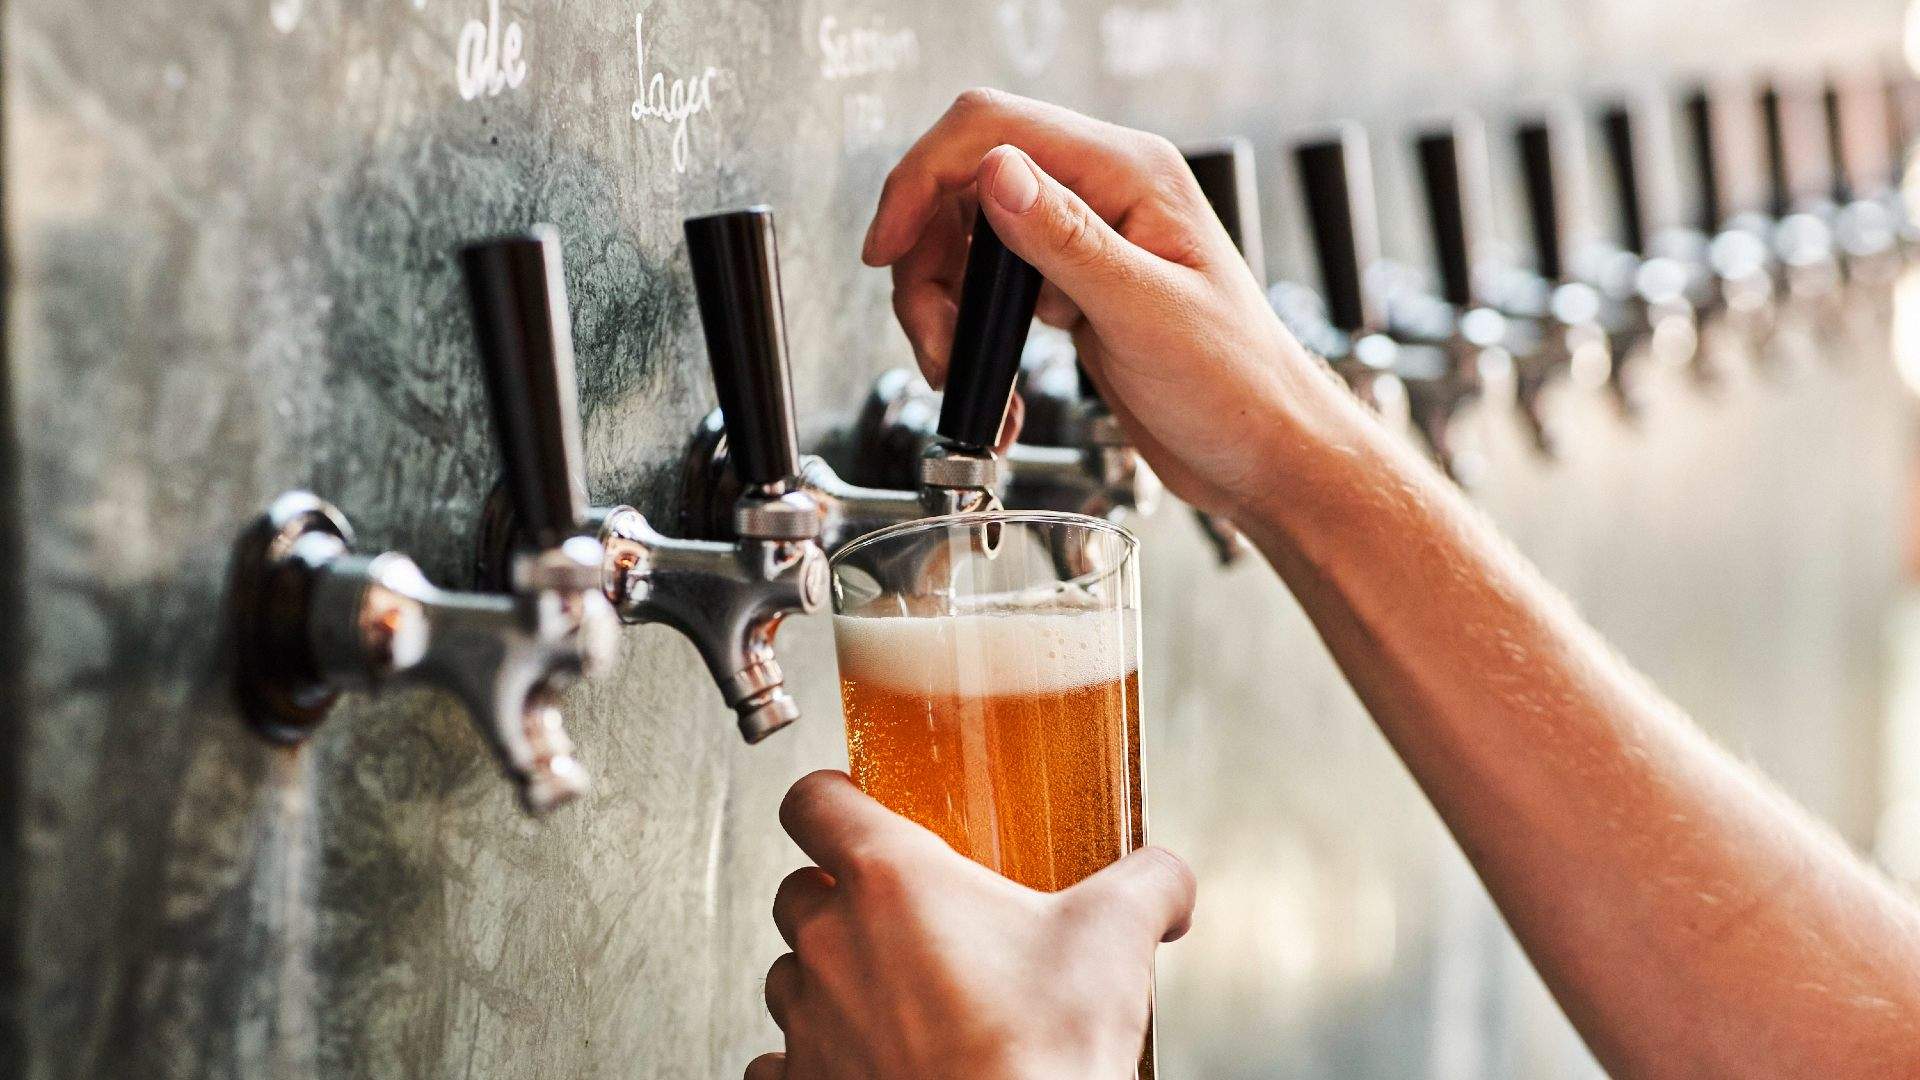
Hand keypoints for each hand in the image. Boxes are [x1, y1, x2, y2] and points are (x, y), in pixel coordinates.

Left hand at [746, 771, 1195, 1079]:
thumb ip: (1147, 885)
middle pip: (796, 891)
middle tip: (898, 918)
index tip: (850, 800)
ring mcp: (809, 1022)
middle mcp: (830, 944)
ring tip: (891, 998)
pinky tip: (861, 1064)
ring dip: (827, 980)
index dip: (829, 795)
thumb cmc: (1041, 1051)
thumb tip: (1168, 881)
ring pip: (788, 977)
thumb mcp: (1116, 938)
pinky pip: (777, 1062)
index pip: (812, 801)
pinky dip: (808, 1060)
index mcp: (888, 879)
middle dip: (836, 898)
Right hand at [863, 89, 1341, 516]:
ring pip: (970, 244)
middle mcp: (1104, 195)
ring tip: (960, 370)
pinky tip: (997, 386)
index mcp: (1129, 174)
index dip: (924, 179)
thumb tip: (996, 173)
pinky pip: (994, 290)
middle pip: (968, 188)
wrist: (1265, 455)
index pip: (995, 129)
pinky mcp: (1075, 289)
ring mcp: (1087, 242)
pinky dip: (975, 336)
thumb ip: (1067, 239)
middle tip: (935, 338)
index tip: (887, 246)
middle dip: (929, 263)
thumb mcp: (1146, 313)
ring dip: (945, 308)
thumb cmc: (1239, 387)